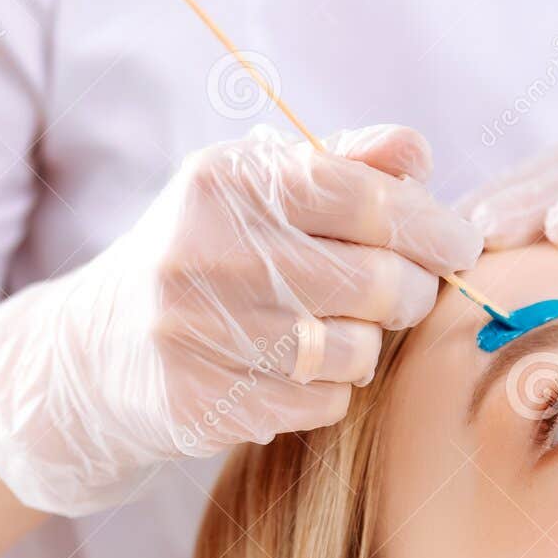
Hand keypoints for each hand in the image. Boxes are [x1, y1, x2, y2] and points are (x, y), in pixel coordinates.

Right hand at [0, 124, 480, 515]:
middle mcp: (202, 252)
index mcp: (223, 183)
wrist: (96, 352)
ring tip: (334, 333)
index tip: (460, 245)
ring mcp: (196, 333)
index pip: (361, 197)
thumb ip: (341, 166)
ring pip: (352, 352)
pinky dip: (329, 391)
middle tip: (405, 295)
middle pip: (372, 281)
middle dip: (411, 292)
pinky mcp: (200, 403)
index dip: (430, 225)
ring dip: (365, 347)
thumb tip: (418, 154)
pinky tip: (298, 373)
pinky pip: (321, 403)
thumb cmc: (203, 258)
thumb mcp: (252, 192)